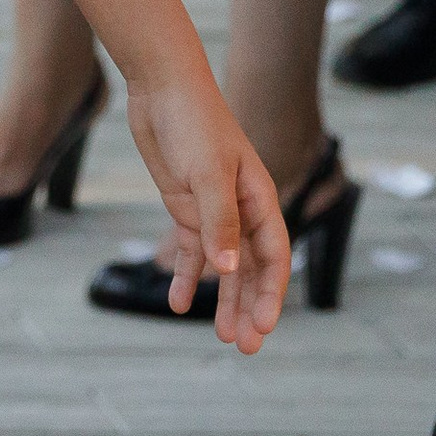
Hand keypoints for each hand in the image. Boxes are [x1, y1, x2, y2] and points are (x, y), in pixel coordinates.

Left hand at [122, 66, 289, 350]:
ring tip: (222, 336)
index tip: (263, 327)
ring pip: (224, 267)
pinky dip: (188, 276)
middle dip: (250, 308)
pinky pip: (191, 251)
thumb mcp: (209, 173)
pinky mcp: (186, 206)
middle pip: (251, 270)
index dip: (270, 294)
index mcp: (260, 201)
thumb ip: (219, 220)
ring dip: (224, 300)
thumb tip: (229, 269)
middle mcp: (242, 211)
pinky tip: (179, 302)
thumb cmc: (195, 123)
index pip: (273, 259)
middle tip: (245, 347)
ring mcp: (213, 211)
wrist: (162, 89)